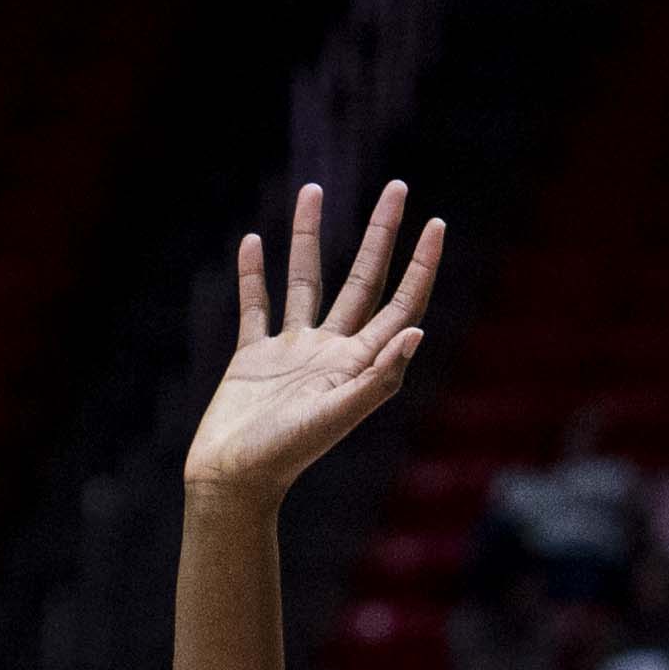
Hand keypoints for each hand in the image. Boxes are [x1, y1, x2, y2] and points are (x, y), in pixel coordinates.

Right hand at [184, 180, 445, 503]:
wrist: (232, 481)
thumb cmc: (285, 455)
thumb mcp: (336, 415)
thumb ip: (378, 377)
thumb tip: (416, 330)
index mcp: (358, 363)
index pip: (400, 303)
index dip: (421, 265)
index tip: (436, 222)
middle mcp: (330, 351)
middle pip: (363, 280)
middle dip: (381, 234)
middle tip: (398, 188)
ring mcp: (291, 352)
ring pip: (305, 281)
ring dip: (308, 237)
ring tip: (312, 189)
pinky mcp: (253, 358)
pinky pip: (256, 306)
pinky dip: (254, 274)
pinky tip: (253, 241)